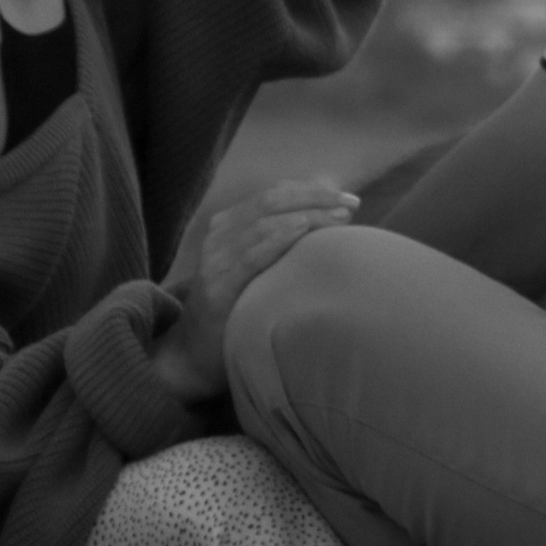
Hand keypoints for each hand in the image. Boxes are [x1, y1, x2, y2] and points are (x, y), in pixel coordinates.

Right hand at [152, 177, 358, 401]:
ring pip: (265, 223)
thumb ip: (277, 244)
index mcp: (228, 225)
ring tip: (340, 217)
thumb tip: (328, 224)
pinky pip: (251, 255)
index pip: (273, 195)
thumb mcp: (253, 268)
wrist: (193, 354)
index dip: (311, 191)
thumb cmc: (235, 310)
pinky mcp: (218, 287)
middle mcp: (219, 235)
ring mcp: (216, 260)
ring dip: (307, 215)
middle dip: (315, 198)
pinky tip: (303, 229)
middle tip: (352, 204)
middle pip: (271, 202)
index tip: (347, 198)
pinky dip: (279, 237)